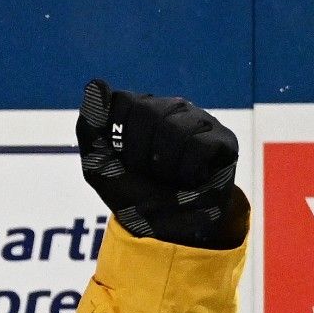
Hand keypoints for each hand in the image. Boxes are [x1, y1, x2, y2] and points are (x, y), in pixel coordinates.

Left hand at [76, 80, 248, 249]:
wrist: (165, 228)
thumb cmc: (133, 194)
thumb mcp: (98, 165)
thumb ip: (91, 127)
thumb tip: (95, 84)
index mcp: (139, 109)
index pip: (121, 101)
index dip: (118, 138)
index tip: (123, 158)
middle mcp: (170, 107)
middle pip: (147, 113)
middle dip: (140, 154)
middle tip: (149, 172)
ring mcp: (198, 120)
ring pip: (174, 130)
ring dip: (164, 166)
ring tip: (170, 176)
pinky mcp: (223, 139)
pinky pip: (199, 146)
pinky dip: (188, 171)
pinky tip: (191, 178)